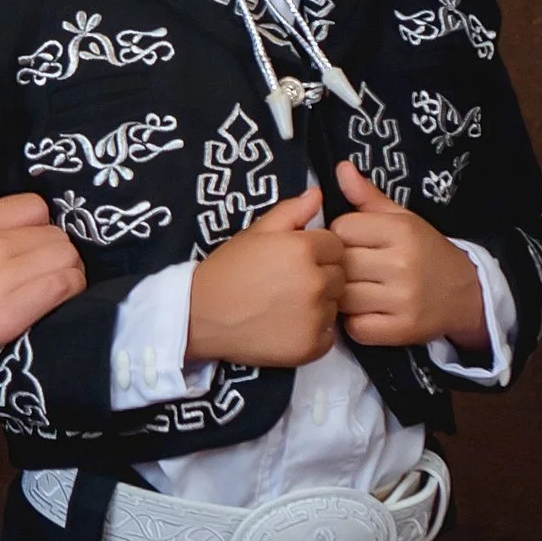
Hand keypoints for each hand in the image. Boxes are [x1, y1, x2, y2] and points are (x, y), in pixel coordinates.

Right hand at [0, 159, 84, 368]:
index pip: (34, 207)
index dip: (40, 226)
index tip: (33, 245)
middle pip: (57, 235)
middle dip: (58, 253)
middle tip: (47, 271)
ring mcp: (7, 275)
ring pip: (67, 258)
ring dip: (69, 272)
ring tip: (58, 287)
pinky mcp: (16, 309)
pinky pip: (64, 286)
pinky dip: (70, 292)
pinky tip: (61, 302)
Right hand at [184, 185, 345, 367]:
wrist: (200, 316)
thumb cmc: (228, 270)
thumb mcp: (256, 232)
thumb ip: (291, 210)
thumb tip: (318, 193)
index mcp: (304, 249)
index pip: (336, 245)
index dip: (318, 250)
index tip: (296, 259)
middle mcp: (315, 282)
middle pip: (340, 275)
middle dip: (322, 275)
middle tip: (289, 283)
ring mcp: (315, 317)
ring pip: (335, 305)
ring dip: (319, 304)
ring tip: (286, 305)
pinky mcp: (311, 347)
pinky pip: (328, 335)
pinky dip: (314, 332)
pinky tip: (288, 326)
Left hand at [330, 162, 485, 349]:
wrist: (467, 294)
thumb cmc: (426, 252)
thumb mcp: (403, 219)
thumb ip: (368, 197)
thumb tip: (341, 168)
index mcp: (401, 231)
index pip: (342, 227)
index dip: (342, 234)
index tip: (354, 241)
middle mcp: (402, 263)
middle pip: (340, 263)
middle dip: (339, 266)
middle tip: (353, 269)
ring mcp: (403, 299)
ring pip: (343, 297)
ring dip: (343, 296)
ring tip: (357, 290)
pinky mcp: (402, 330)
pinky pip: (356, 328)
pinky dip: (355, 323)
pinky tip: (366, 313)